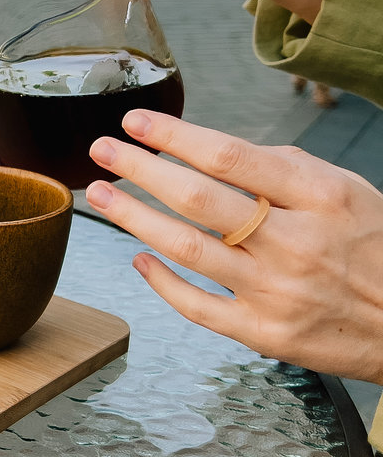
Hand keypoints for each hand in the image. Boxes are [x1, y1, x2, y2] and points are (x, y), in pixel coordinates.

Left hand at [84, 111, 382, 385]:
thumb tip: (215, 150)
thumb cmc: (377, 250)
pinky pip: (197, 305)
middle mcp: (296, 243)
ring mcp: (276, 292)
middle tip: (102, 149)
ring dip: (134, 217)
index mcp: (322, 197)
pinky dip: (161, 280)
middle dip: (140, 169)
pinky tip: (137, 256)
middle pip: (197, 198)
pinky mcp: (264, 333)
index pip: (230, 157)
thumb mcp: (350, 193)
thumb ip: (286, 169)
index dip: (175, 136)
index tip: (138, 123)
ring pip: (186, 248)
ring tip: (102, 193)